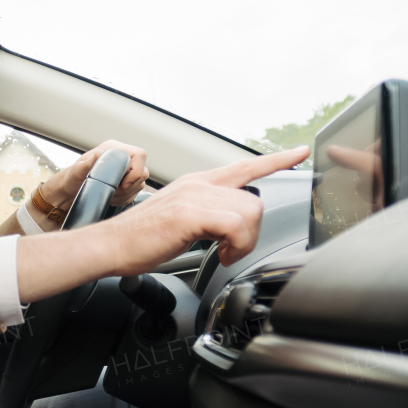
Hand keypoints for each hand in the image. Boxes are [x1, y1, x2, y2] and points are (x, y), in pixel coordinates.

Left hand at [40, 140, 150, 209]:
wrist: (69, 192)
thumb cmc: (71, 179)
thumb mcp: (77, 170)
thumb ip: (89, 162)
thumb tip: (100, 154)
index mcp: (114, 149)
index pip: (139, 155)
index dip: (136, 171)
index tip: (122, 184)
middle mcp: (122, 158)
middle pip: (142, 172)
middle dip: (129, 186)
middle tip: (113, 192)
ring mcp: (125, 171)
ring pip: (139, 184)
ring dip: (126, 194)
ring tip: (109, 195)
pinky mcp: (125, 184)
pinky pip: (135, 193)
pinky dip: (125, 199)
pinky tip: (112, 199)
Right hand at [99, 147, 310, 274]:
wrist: (109, 246)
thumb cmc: (138, 240)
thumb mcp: (179, 222)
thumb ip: (206, 217)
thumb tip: (227, 231)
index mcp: (196, 184)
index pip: (243, 167)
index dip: (275, 160)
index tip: (299, 153)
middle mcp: (197, 185)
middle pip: (253, 200)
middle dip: (251, 232)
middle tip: (231, 249)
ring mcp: (193, 197)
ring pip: (248, 212)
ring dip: (243, 241)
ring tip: (224, 253)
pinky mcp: (190, 213)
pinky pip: (235, 225)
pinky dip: (236, 245)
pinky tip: (222, 254)